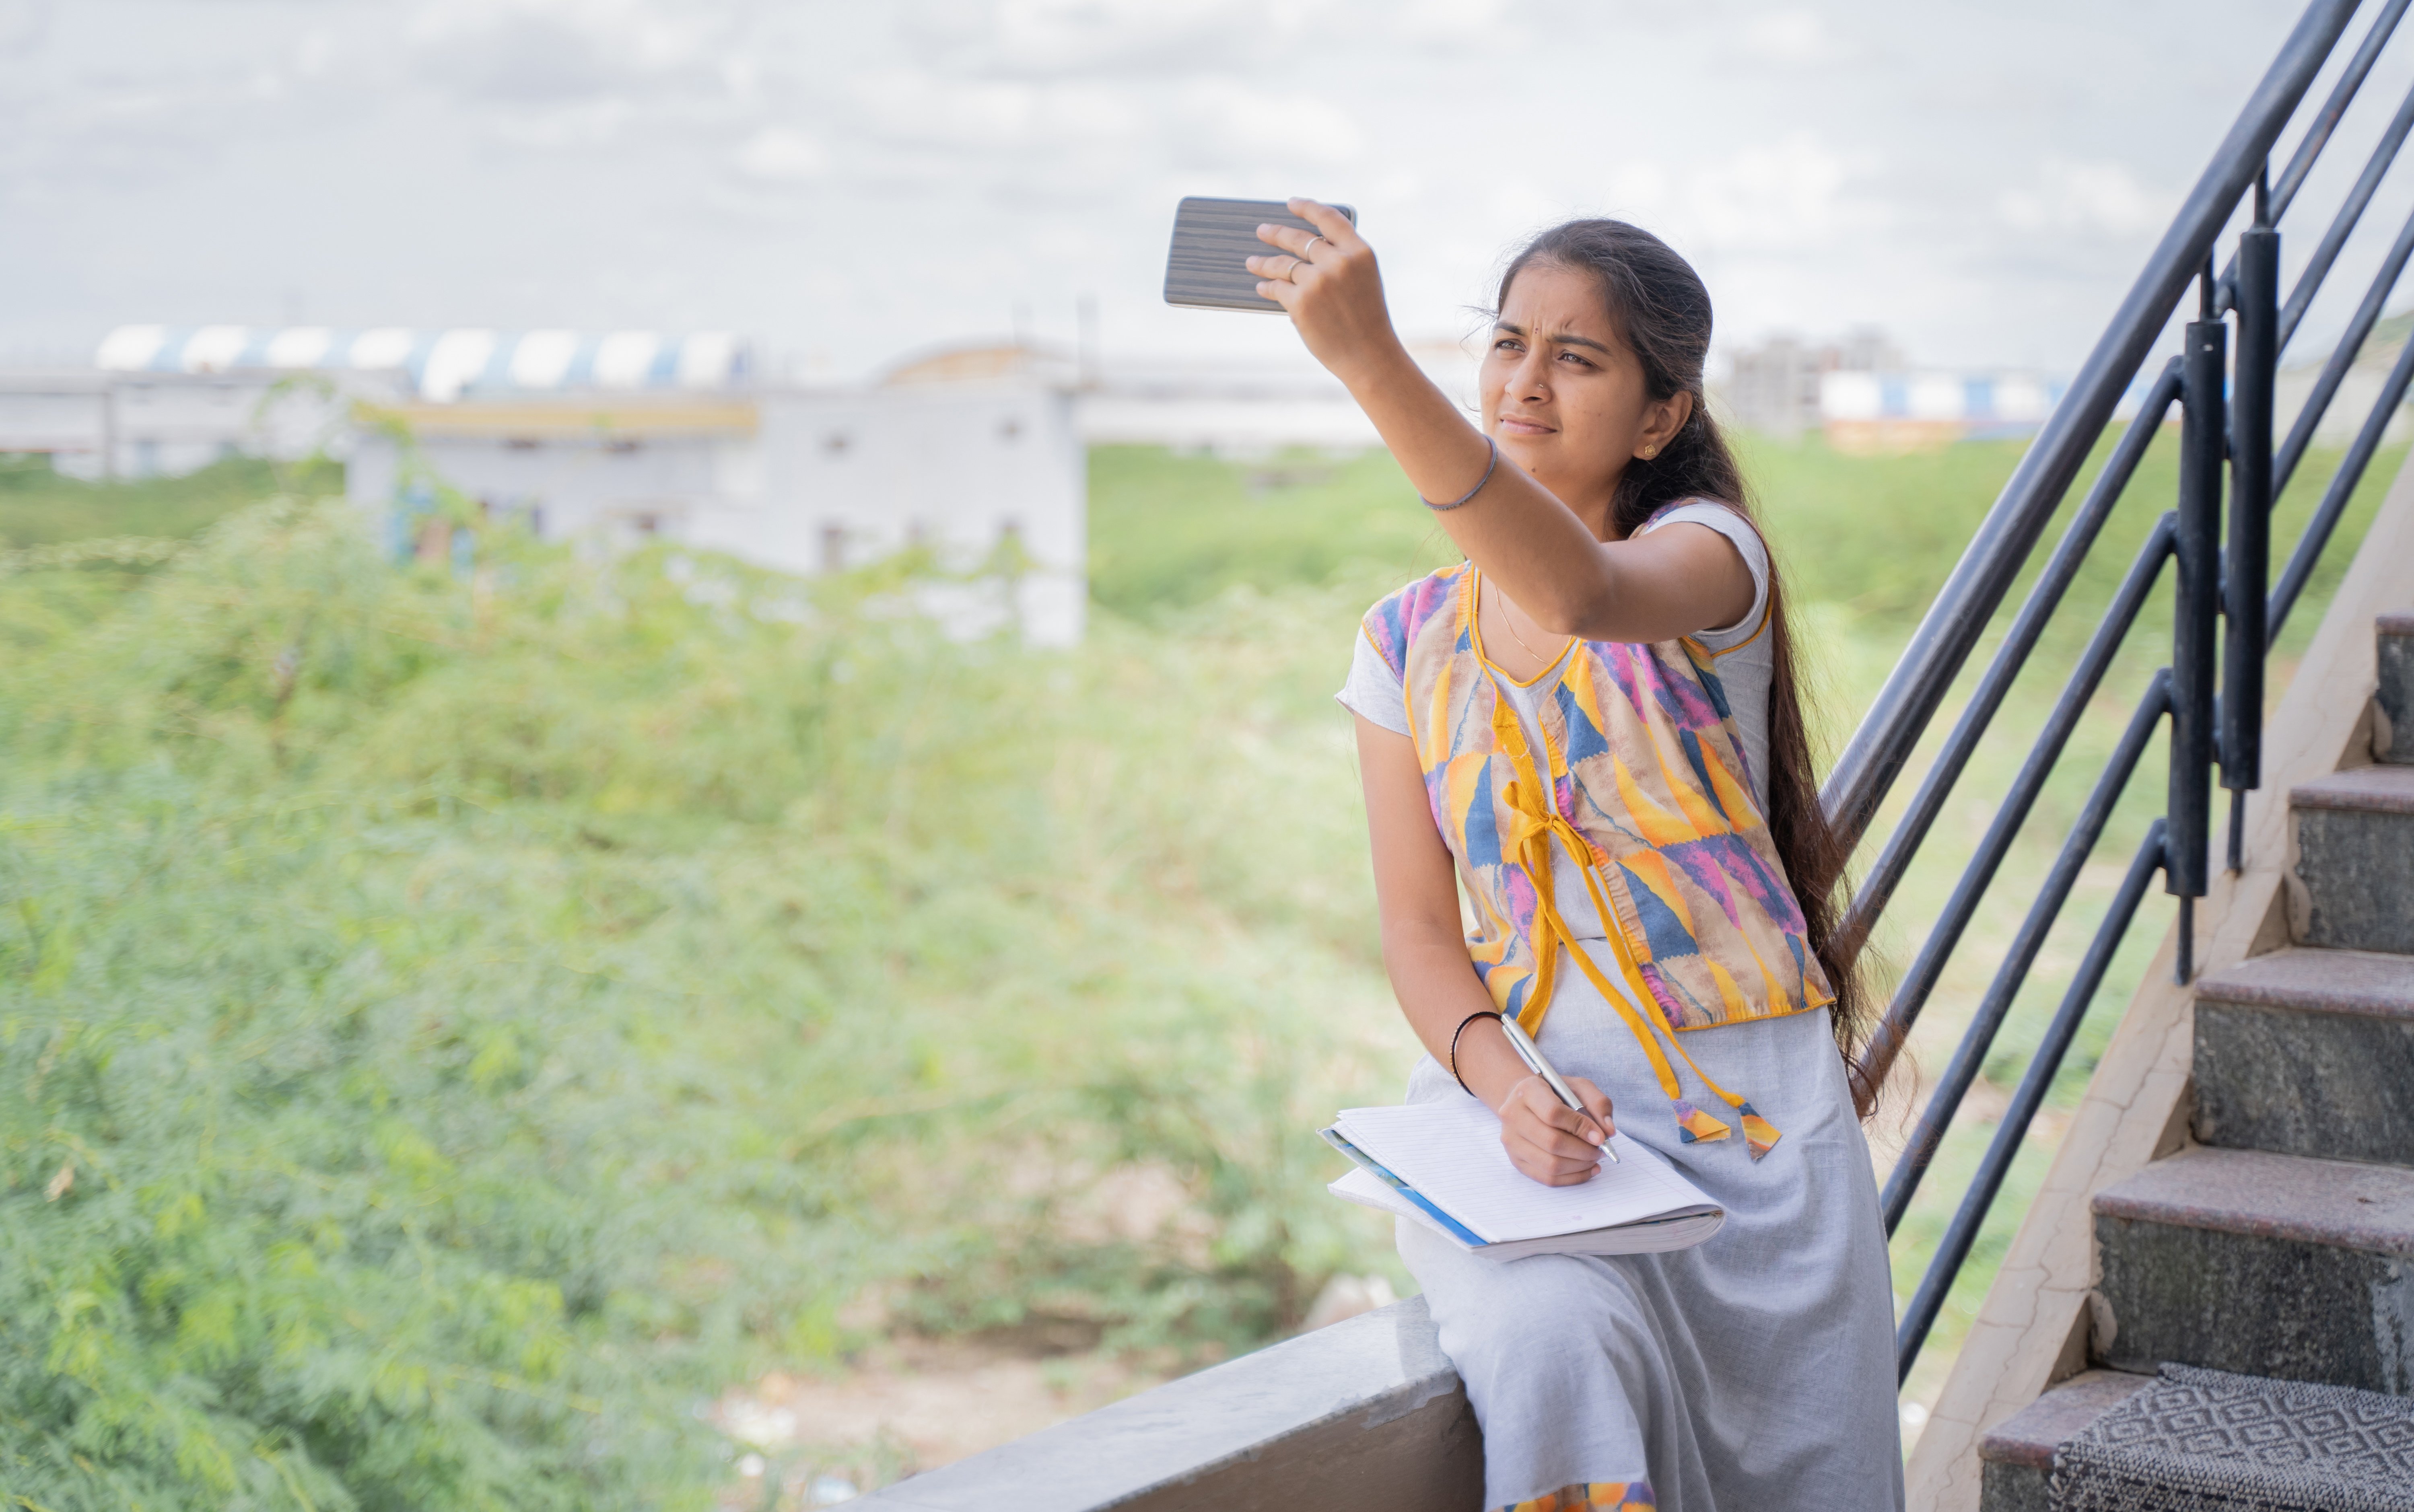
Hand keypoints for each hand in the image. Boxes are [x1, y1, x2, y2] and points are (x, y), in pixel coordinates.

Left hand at [1244, 198, 1408, 390]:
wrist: (1369, 356)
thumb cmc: (1367, 320)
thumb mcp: (1364, 280)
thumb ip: (1342, 259)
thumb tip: (1303, 247)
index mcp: (1359, 252)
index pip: (1329, 219)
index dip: (1308, 207)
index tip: (1292, 203)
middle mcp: (1338, 262)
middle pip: (1299, 239)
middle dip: (1276, 233)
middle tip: (1262, 230)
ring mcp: (1318, 282)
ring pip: (1283, 265)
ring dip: (1264, 263)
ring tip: (1252, 262)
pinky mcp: (1301, 302)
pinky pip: (1277, 289)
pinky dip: (1267, 287)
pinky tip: (1261, 287)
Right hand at [1496, 1075, 1616, 1186]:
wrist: (1524, 1102)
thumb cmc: (1554, 1094)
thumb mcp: (1578, 1087)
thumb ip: (1598, 1103)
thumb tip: (1608, 1132)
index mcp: (1528, 1091)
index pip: (1553, 1114)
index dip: (1581, 1128)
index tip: (1601, 1137)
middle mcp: (1513, 1115)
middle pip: (1552, 1142)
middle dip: (1584, 1151)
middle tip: (1600, 1150)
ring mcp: (1511, 1141)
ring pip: (1550, 1165)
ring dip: (1580, 1166)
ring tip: (1593, 1158)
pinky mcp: (1516, 1160)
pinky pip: (1547, 1178)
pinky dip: (1572, 1178)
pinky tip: (1587, 1169)